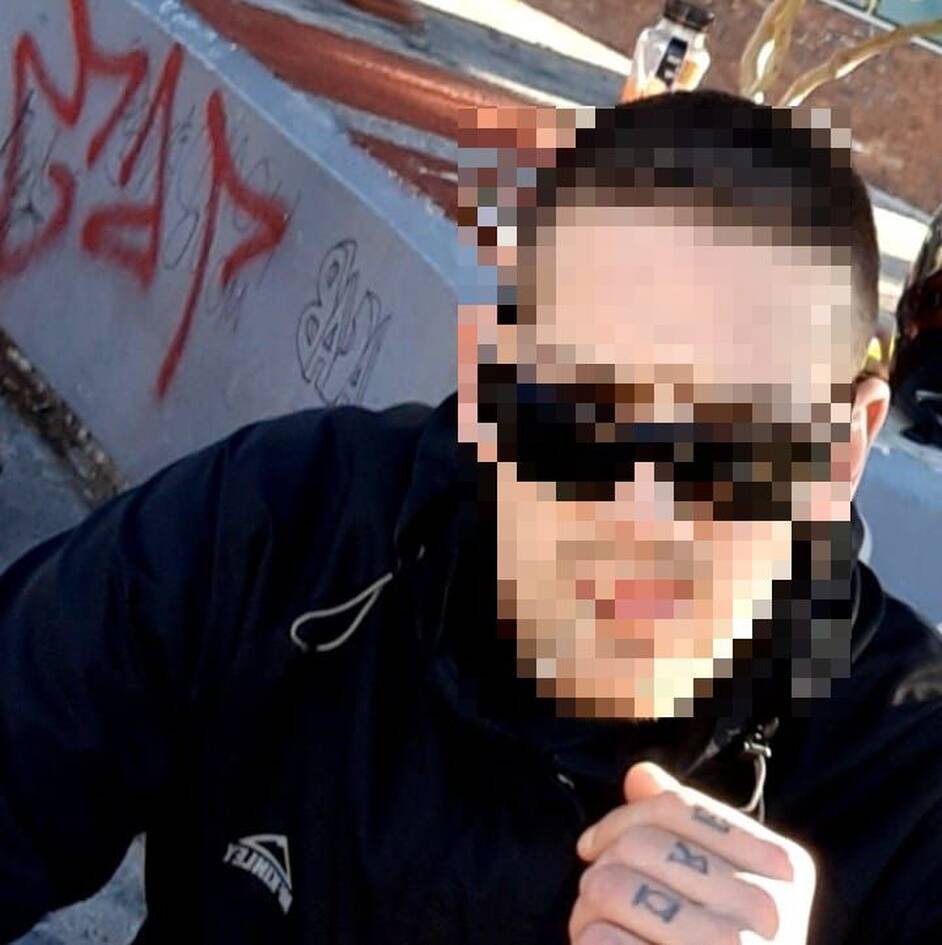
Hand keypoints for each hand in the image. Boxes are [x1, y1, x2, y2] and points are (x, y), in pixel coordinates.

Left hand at [568, 761, 816, 944]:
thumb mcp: (726, 888)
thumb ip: (686, 830)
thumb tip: (640, 775)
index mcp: (784, 867)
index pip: (675, 805)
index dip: (618, 818)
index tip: (591, 844)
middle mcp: (770, 911)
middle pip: (639, 846)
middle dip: (599, 867)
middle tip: (593, 897)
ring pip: (612, 887)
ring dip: (584, 908)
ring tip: (592, 927)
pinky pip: (603, 941)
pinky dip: (588, 943)